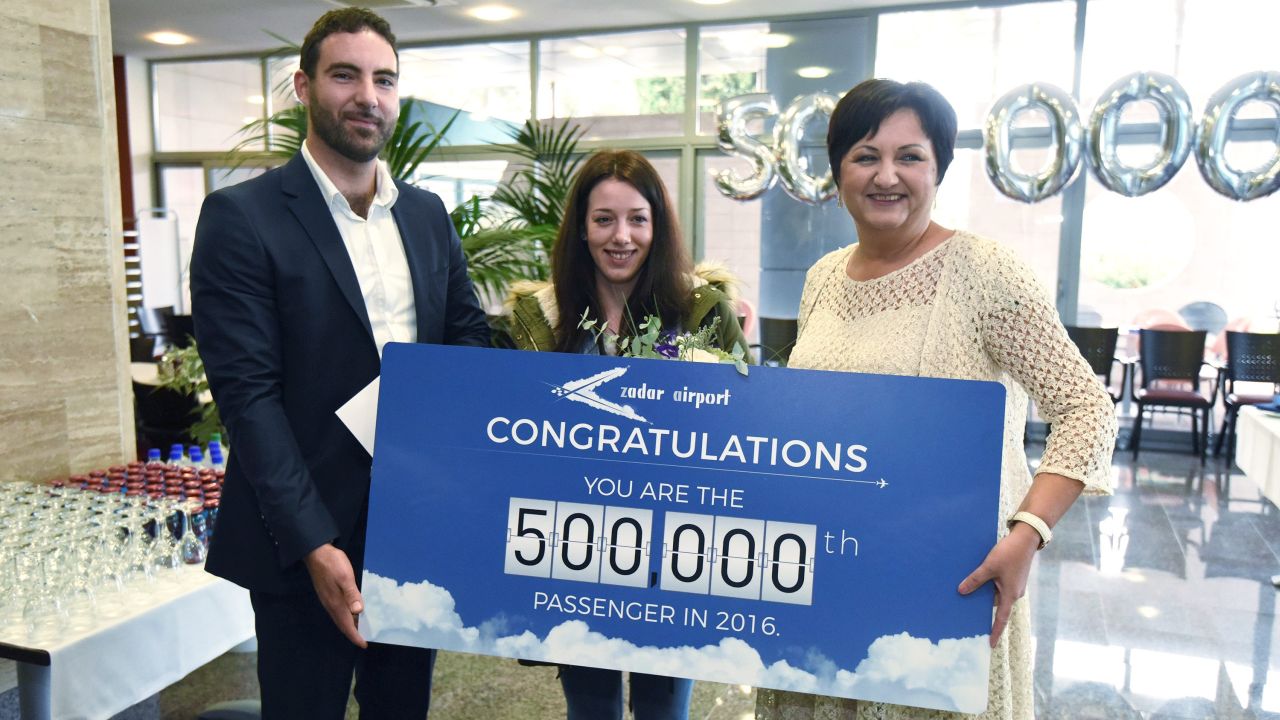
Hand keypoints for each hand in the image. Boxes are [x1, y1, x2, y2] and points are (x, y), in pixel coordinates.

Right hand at [304, 543, 367, 648]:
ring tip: (360, 628)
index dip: (355, 636)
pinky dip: (346, 615)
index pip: (347, 625)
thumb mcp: (345, 577)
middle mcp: (331, 604)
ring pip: (339, 618)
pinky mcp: (327, 593)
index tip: (363, 644)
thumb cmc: (332, 563)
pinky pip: (337, 610)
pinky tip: (352, 611)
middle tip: (363, 639)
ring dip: (349, 625)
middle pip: (342, 624)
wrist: (316, 552)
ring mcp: (328, 599)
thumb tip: (358, 611)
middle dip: (352, 633)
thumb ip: (351, 594)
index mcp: (336, 603)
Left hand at [957, 523, 1040, 647]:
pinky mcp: (1013, 577)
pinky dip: (989, 588)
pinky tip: (977, 583)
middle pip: (997, 607)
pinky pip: (999, 587)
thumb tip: (961, 591)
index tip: (991, 644)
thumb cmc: (1009, 553)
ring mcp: (1014, 585)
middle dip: (984, 612)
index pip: (1001, 618)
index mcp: (1010, 594)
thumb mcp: (989, 566)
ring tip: (967, 599)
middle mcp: (1014, 593)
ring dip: (985, 597)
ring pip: (997, 596)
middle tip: (968, 619)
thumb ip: (975, 580)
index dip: (996, 632)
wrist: (1026, 539)